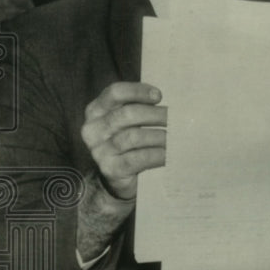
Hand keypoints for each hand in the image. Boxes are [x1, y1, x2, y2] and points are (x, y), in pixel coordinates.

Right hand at [80, 82, 166, 200]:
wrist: (119, 178)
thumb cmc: (130, 143)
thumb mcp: (129, 122)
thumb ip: (140, 108)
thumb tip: (174, 102)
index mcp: (96, 111)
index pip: (115, 93)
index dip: (138, 91)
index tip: (159, 96)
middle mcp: (93, 129)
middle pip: (127, 114)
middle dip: (156, 114)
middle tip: (176, 119)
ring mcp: (99, 150)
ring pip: (134, 136)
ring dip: (160, 136)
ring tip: (176, 137)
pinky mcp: (110, 169)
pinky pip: (139, 158)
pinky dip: (158, 154)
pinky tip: (169, 154)